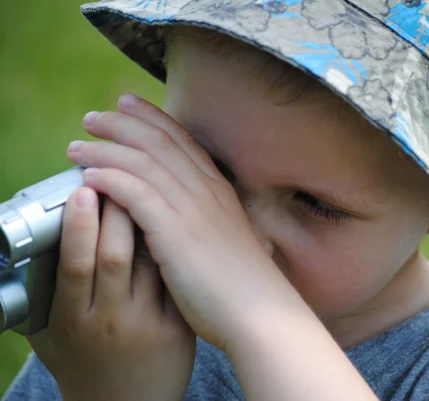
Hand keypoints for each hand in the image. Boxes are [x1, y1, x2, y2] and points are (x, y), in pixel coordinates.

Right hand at [28, 191, 195, 400]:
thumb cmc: (83, 365)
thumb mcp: (50, 336)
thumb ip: (41, 295)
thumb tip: (31, 245)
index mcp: (74, 320)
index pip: (75, 263)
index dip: (78, 224)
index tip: (83, 188)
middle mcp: (111, 320)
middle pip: (115, 254)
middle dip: (117, 209)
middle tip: (120, 173)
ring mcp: (148, 322)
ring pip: (150, 261)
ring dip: (149, 219)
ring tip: (149, 187)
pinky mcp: (177, 326)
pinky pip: (174, 277)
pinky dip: (172, 245)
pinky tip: (172, 220)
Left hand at [66, 94, 304, 349]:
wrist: (258, 312)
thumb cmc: (240, 286)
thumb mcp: (225, 241)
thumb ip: (203, 221)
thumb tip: (176, 215)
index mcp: (219, 191)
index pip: (181, 140)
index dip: (152, 118)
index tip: (128, 104)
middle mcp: (207, 191)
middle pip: (159, 142)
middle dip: (122, 123)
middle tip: (92, 118)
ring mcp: (193, 208)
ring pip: (142, 161)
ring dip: (105, 149)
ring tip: (76, 147)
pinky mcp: (176, 231)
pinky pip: (135, 192)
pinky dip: (109, 178)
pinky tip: (88, 177)